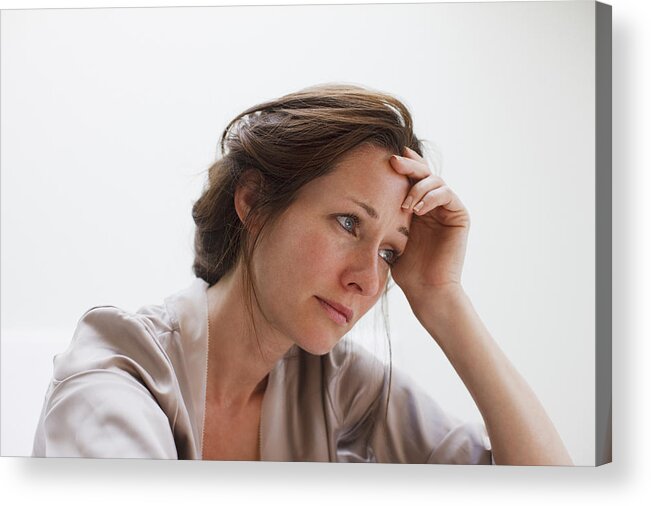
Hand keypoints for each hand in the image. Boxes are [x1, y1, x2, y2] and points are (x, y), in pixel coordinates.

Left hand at [389, 147, 469, 302]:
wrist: (425, 290)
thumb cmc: (405, 269)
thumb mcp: (388, 236)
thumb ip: (383, 216)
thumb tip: (358, 198)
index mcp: (416, 206)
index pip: (410, 177)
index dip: (402, 165)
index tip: (385, 156)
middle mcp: (433, 204)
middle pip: (424, 173)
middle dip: (408, 165)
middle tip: (393, 161)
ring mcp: (447, 209)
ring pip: (435, 181)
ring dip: (418, 187)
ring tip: (404, 205)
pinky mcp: (459, 216)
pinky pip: (447, 195)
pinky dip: (431, 197)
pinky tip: (417, 208)